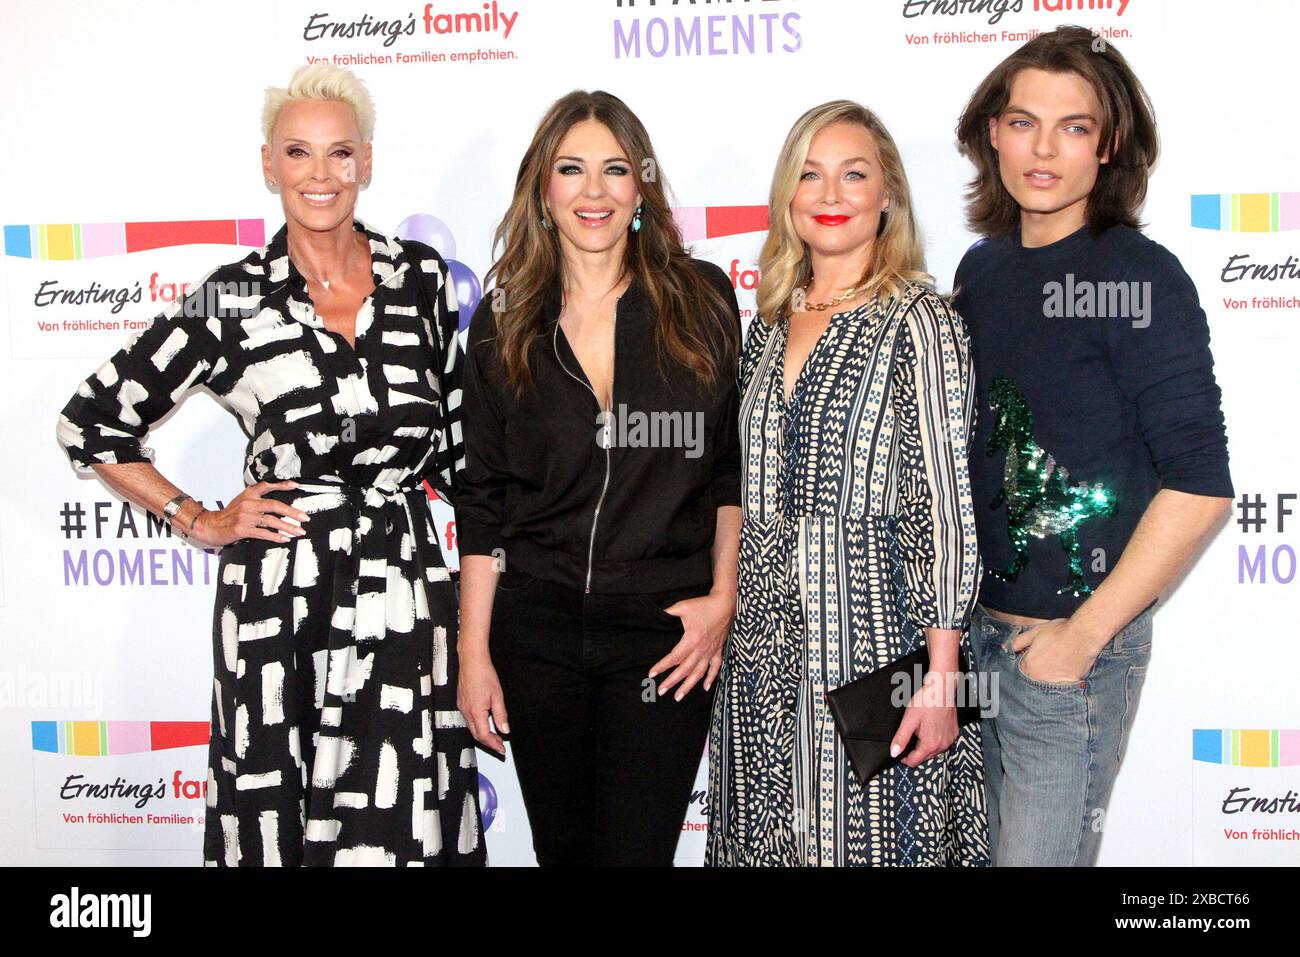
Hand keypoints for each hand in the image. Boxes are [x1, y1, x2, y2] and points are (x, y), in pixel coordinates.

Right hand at [189, 481, 308, 547]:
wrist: (210, 525)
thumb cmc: (229, 514)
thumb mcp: (242, 501)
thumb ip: (257, 499)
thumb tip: (278, 503)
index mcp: (248, 494)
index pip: (267, 486)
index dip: (282, 485)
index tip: (296, 485)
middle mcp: (248, 503)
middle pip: (274, 505)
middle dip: (292, 512)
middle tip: (304, 517)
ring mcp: (245, 517)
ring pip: (271, 521)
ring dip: (288, 527)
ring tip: (299, 531)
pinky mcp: (242, 529)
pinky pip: (263, 533)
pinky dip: (276, 536)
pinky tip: (285, 539)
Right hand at [458, 653, 508, 755]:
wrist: (471, 661)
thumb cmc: (484, 674)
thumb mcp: (497, 696)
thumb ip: (501, 715)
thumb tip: (504, 730)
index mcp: (476, 712)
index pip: (484, 736)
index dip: (493, 745)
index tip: (501, 749)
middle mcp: (466, 712)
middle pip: (476, 735)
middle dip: (488, 743)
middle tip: (499, 746)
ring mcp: (462, 707)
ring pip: (471, 728)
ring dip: (482, 734)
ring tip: (494, 736)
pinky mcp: (461, 702)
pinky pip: (468, 719)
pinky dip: (477, 726)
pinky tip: (484, 723)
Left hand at [648, 589, 734, 700]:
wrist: (725, 604)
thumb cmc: (703, 605)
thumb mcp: (683, 606)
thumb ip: (668, 613)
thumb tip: (656, 615)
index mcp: (691, 639)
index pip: (674, 657)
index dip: (662, 666)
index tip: (652, 674)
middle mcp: (701, 649)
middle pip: (684, 670)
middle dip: (672, 682)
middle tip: (661, 691)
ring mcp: (710, 651)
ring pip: (699, 673)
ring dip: (688, 686)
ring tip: (678, 696)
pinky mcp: (718, 650)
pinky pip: (715, 668)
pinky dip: (711, 678)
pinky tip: (705, 687)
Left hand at [891, 669, 959, 767]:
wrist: (942, 689)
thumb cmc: (926, 701)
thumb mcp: (909, 720)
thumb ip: (901, 738)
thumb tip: (894, 753)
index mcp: (930, 745)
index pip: (914, 762)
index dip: (904, 758)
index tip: (900, 750)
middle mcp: (942, 746)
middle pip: (924, 758)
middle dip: (914, 751)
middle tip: (909, 737)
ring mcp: (950, 740)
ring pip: (934, 751)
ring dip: (925, 746)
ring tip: (919, 731)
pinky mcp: (954, 733)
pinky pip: (942, 743)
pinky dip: (935, 739)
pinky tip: (930, 728)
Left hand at [1012, 617, 1098, 683]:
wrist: (1083, 635)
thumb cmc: (1059, 632)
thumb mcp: (1034, 633)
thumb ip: (1018, 642)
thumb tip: (1007, 648)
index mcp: (1029, 666)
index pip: (1023, 670)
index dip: (1030, 661)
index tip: (1039, 654)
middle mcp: (1039, 678)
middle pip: (1035, 678)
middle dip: (1040, 670)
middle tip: (1051, 658)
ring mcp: (1055, 683)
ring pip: (1049, 683)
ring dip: (1051, 676)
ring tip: (1060, 661)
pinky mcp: (1069, 684)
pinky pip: (1063, 685)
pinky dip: (1064, 679)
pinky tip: (1068, 667)